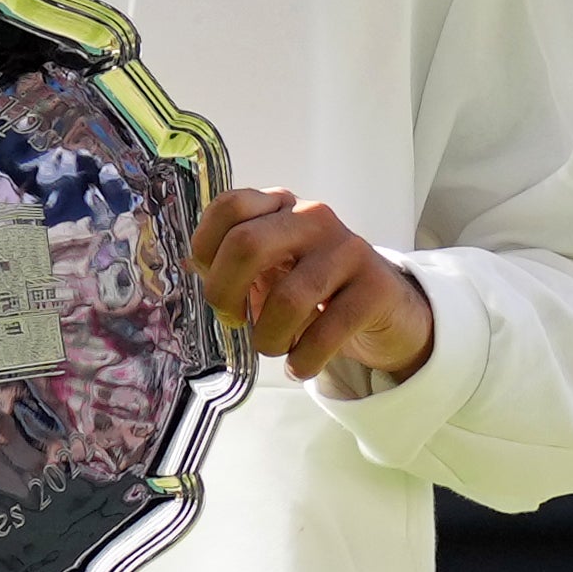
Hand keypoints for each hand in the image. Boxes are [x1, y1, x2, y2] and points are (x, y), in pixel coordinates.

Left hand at [198, 183, 434, 394]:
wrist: (385, 308)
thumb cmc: (312, 287)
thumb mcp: (270, 267)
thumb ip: (230, 263)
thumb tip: (187, 266)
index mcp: (280, 206)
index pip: (229, 207)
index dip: (207, 249)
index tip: (212, 282)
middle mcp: (313, 218)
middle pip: (248, 244)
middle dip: (226, 295)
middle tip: (233, 321)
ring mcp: (348, 249)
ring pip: (288, 299)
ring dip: (269, 339)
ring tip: (273, 347)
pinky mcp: (375, 288)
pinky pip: (326, 333)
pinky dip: (303, 361)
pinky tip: (300, 365)